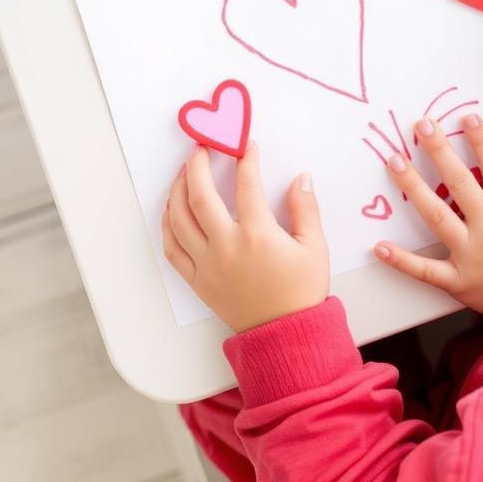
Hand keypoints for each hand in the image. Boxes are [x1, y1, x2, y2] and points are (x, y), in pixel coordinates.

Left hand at [161, 143, 329, 332]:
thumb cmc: (302, 291)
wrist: (285, 334)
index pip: (247, 185)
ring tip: (183, 173)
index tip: (246, 147)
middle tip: (200, 149)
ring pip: (179, 219)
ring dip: (176, 191)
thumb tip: (300, 179)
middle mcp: (226, 246)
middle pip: (200, 196)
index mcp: (258, 235)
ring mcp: (207, 264)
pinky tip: (172, 211)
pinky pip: (172, 249)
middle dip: (197, 166)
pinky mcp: (197, 280)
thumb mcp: (315, 248)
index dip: (246, 161)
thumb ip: (306, 209)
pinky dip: (167, 226)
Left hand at [374, 114, 482, 335]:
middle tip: (421, 127)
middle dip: (439, 151)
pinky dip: (401, 260)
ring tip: (394, 162)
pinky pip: (425, 270)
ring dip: (413, 187)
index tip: (466, 119)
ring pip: (436, 216)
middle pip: (460, 183)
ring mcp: (470, 256)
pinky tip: (380, 246)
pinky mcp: (457, 282)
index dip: (481, 141)